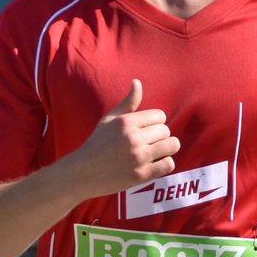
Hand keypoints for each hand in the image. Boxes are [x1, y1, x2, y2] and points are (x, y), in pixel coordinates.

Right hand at [69, 80, 179, 195]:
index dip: (156, 123)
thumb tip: (137, 82)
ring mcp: (138, 157)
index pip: (160, 116)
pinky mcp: (141, 175)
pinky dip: (164, 164)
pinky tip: (154, 164)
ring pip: (172, 145)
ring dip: (167, 149)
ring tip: (155, 153)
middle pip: (166, 131)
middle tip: (148, 144)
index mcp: (126, 122)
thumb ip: (127, 102)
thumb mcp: (109, 119)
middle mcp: (133, 138)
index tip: (146, 131)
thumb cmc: (97, 144)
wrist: (83, 173)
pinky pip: (168, 164)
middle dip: (160, 137)